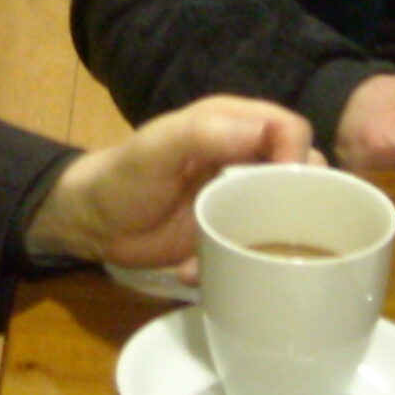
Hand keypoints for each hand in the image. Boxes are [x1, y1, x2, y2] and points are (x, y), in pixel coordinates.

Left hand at [23, 96, 313, 269]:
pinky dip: (236, 264)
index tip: (287, 192)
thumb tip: (265, 133)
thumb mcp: (157, 148)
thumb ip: (204, 133)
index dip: (298, 156)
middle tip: (273, 234)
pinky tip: (197, 271)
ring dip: (268, 243)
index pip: (291, 129)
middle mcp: (245, 158)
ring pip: (287, 216)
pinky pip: (256, 249)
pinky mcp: (231, 233)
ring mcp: (241, 199)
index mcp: (233, 124)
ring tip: (239, 257)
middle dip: (295, 206)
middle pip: (301, 174)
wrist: (93, 224)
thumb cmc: (123, 176)